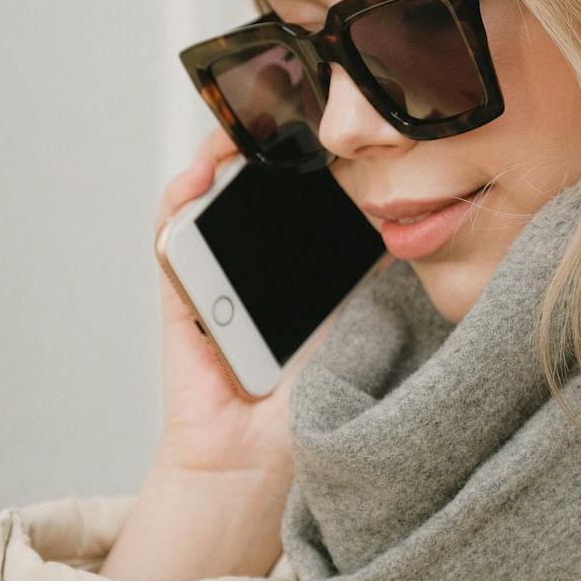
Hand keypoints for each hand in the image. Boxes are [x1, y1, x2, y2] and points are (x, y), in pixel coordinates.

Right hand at [100, 128, 364, 580]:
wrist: (256, 467)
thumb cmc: (312, 409)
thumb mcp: (357, 328)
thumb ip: (369, 278)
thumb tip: (407, 215)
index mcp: (305, 273)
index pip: (308, 201)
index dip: (314, 161)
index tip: (332, 127)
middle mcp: (258, 266)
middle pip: (259, 189)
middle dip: (269, 146)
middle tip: (288, 113)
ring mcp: (216, 273)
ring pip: (213, 197)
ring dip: (221, 156)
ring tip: (242, 127)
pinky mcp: (179, 291)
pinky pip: (172, 235)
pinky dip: (180, 200)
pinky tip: (201, 176)